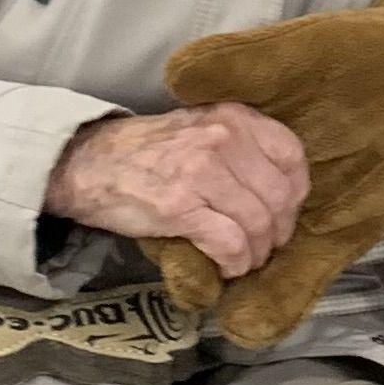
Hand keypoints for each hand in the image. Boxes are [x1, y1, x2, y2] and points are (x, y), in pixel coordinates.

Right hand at [43, 105, 307, 279]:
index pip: (292, 155)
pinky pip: (230, 244)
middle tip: (265, 245)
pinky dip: (235, 264)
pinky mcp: (180, 208)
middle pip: (280, 196)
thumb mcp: (200, 127)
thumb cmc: (147, 150)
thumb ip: (240, 146)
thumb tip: (279, 188)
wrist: (88, 163)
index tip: (283, 212)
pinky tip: (227, 268)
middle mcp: (222, 139)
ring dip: (257, 253)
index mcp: (233, 117)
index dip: (295, 192)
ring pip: (258, 224)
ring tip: (245, 260)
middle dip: (278, 230)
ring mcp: (201, 173)